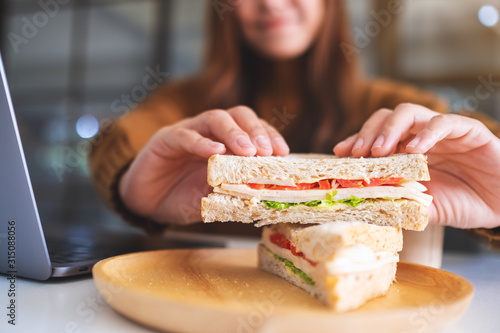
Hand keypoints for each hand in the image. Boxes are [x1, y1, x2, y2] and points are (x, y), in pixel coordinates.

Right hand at [119, 106, 289, 224]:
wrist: (147, 203)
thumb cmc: (183, 197)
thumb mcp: (213, 198)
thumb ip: (232, 193)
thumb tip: (262, 195)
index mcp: (226, 143)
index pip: (252, 129)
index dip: (269, 136)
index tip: (282, 152)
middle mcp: (209, 133)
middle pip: (237, 115)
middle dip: (255, 131)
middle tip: (266, 151)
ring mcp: (188, 132)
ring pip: (214, 118)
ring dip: (233, 133)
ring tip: (246, 150)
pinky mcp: (165, 139)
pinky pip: (184, 135)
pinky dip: (201, 143)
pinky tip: (214, 152)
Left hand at [334, 103, 499, 228]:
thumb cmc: (464, 203)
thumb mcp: (425, 206)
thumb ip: (402, 201)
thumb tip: (368, 206)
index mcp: (406, 152)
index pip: (375, 137)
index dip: (355, 141)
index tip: (339, 153)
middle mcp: (419, 136)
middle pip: (386, 118)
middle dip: (368, 132)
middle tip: (358, 153)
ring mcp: (442, 132)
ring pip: (410, 113)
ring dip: (390, 129)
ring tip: (379, 150)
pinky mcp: (468, 131)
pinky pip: (445, 123)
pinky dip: (427, 133)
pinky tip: (415, 149)